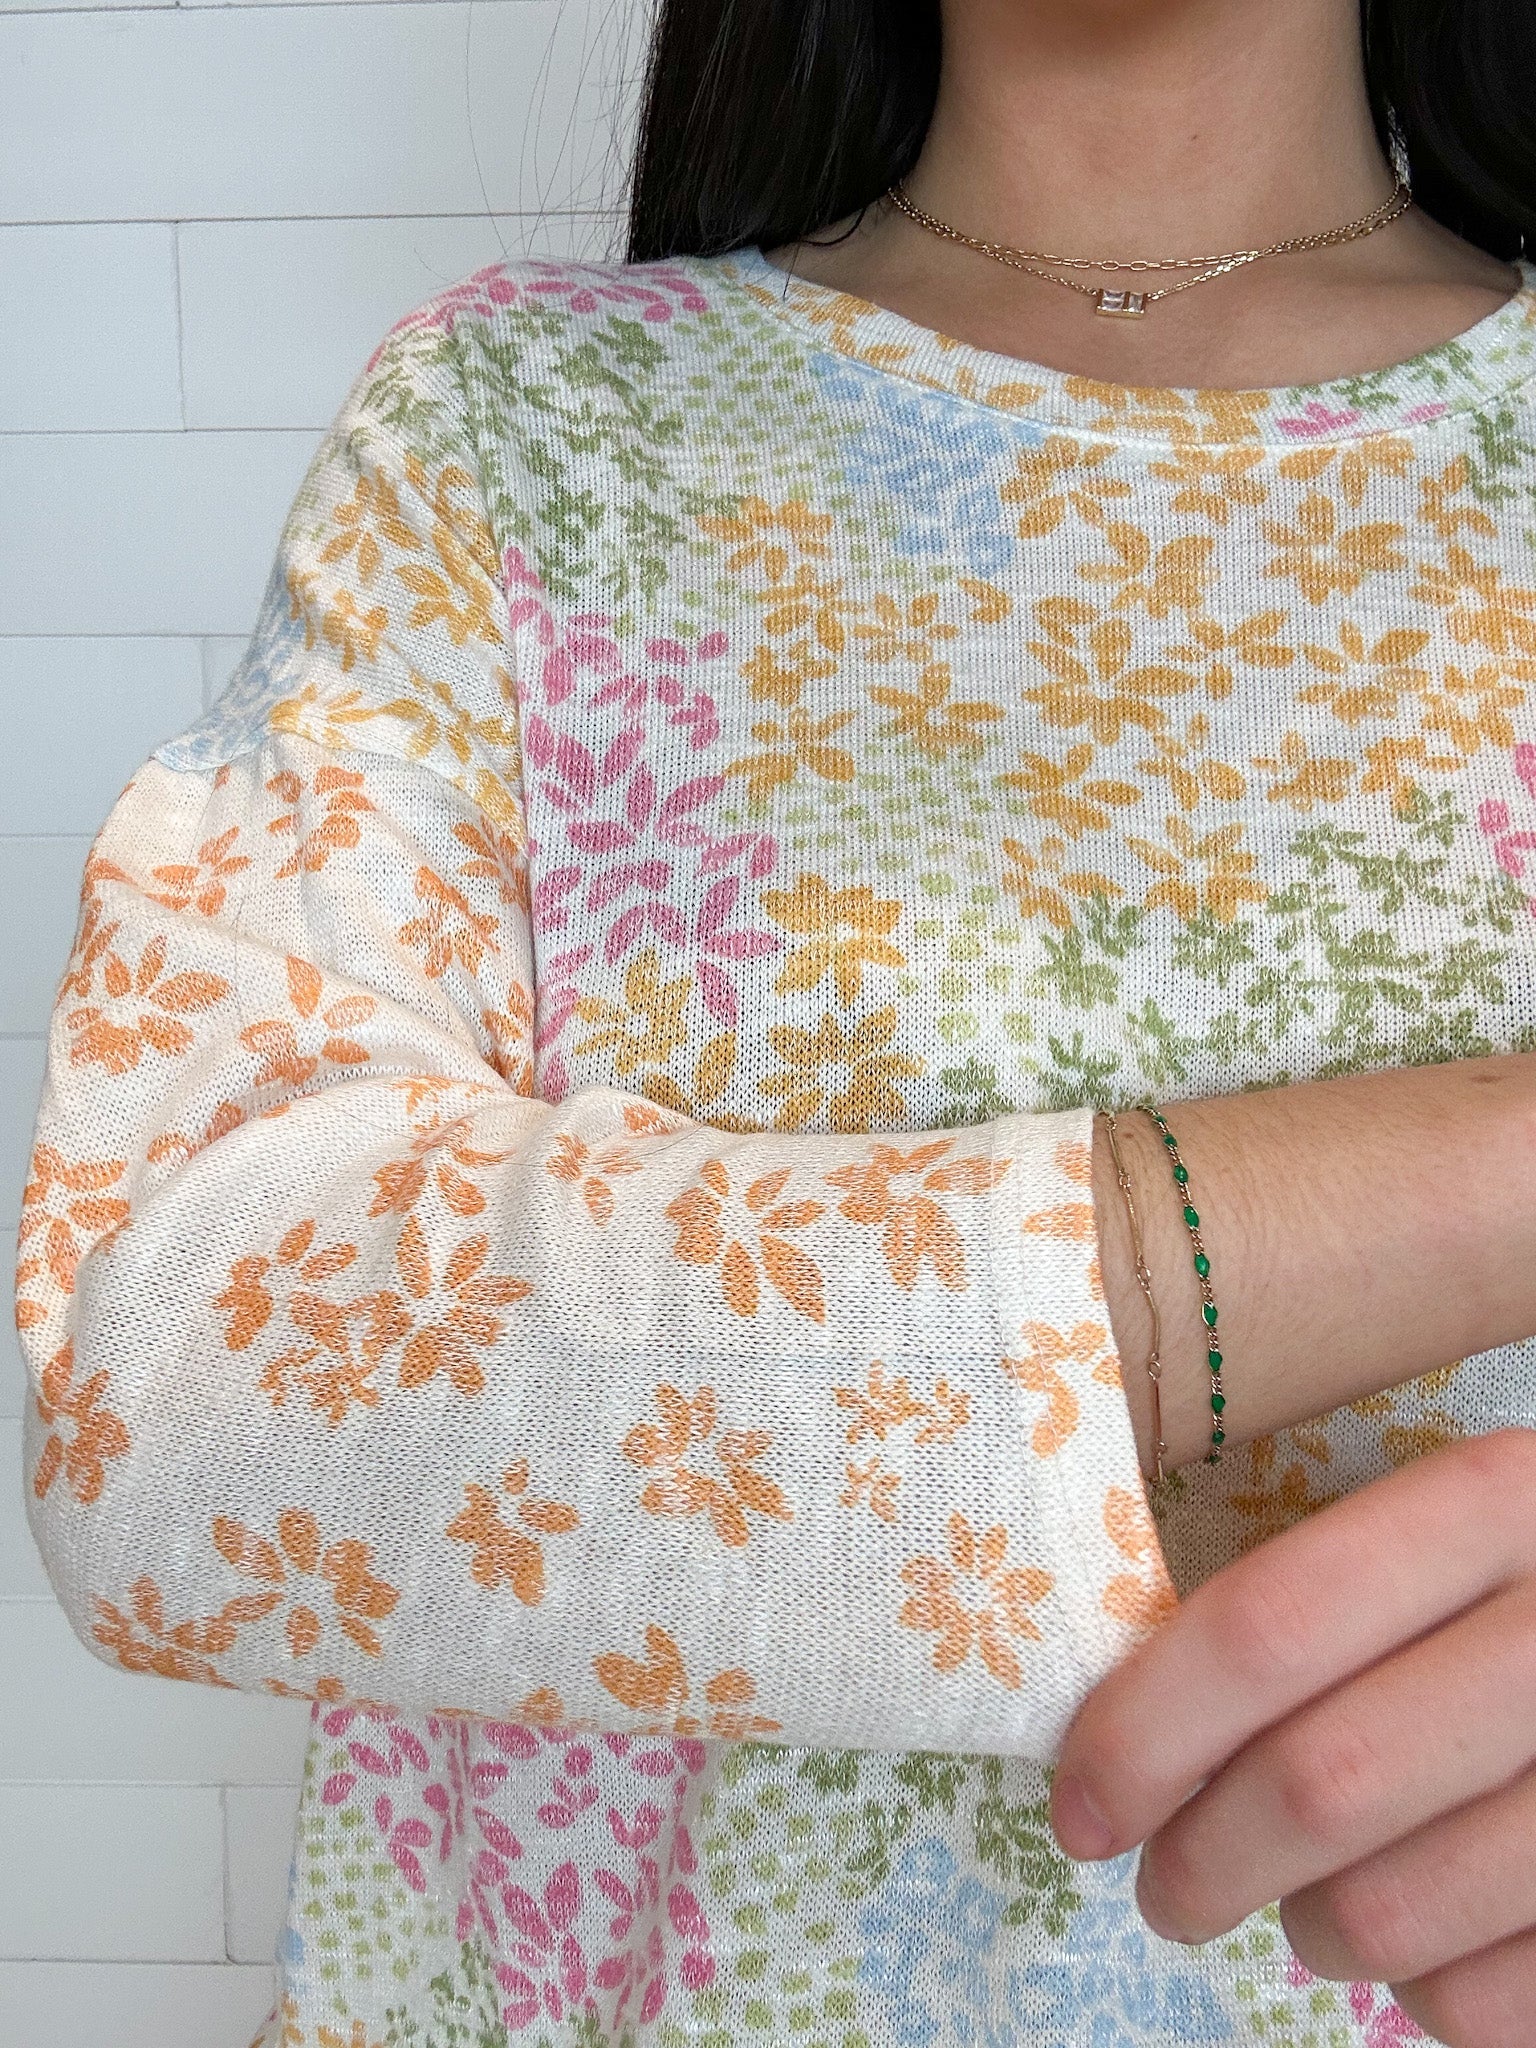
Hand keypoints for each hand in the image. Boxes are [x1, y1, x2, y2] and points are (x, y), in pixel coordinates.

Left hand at [1049, 1428, 1535, 2047]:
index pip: (1272, 1624)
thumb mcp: (1433, 1548)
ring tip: (1301, 1895)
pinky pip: (1467, 2001)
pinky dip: (1410, 1987)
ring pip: (1385, 1913)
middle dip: (1200, 1858)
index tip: (1082, 1802)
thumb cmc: (1507, 1606)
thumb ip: (1300, 1610)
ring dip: (1302, 1924)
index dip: (1148, 1727)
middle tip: (1163, 1886)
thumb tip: (1113, 1732)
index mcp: (1492, 1506)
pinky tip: (1419, 1923)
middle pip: (1319, 1781)